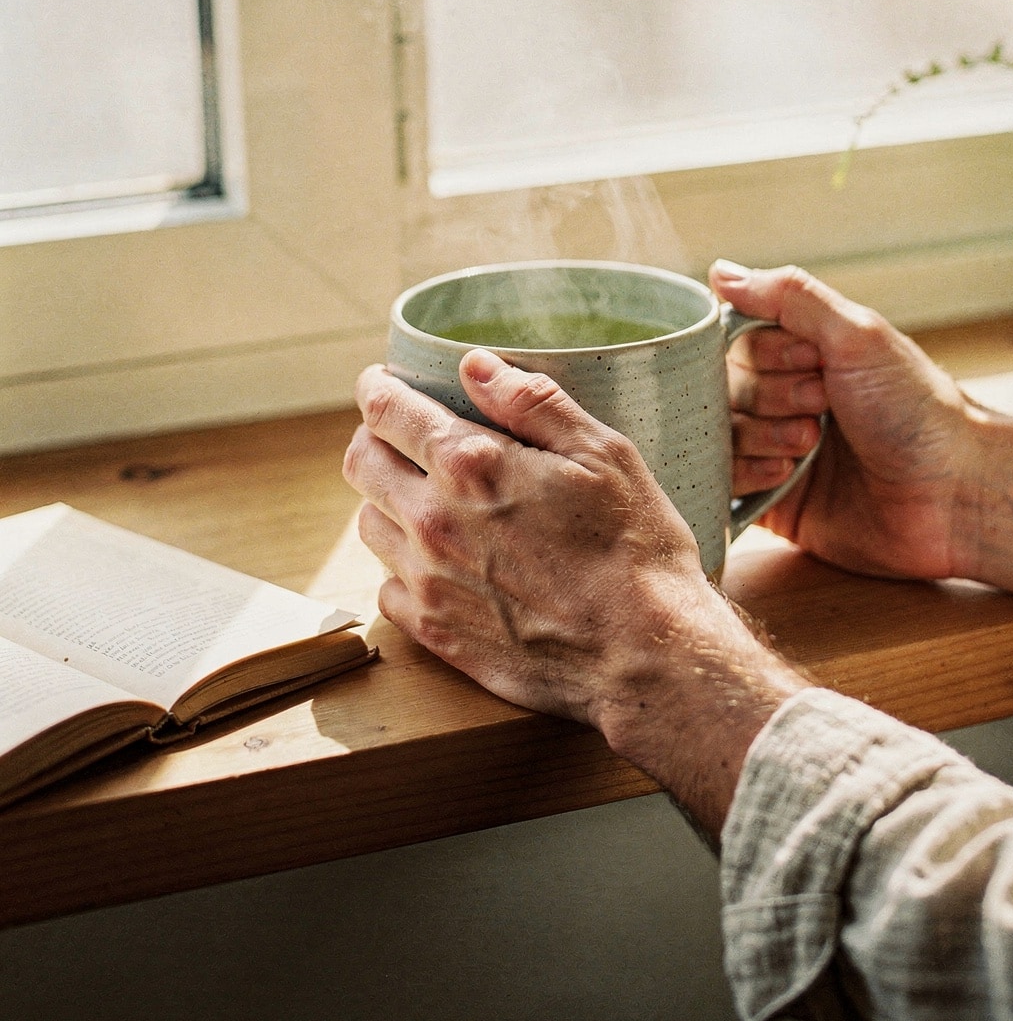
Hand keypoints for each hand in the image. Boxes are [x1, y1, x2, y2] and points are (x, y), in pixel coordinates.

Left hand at [343, 352, 805, 835]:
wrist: (643, 654)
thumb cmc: (635, 548)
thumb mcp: (604, 453)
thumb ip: (533, 402)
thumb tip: (475, 366)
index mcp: (470, 465)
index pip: (387, 412)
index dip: (377, 389)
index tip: (381, 382)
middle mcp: (433, 521)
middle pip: (361, 464)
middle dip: (372, 437)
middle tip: (398, 433)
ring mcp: (429, 581)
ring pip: (369, 523)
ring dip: (386, 500)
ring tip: (422, 496)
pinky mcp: (436, 633)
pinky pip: (388, 587)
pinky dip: (402, 566)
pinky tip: (439, 561)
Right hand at [713, 262, 1012, 621]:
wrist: (953, 494)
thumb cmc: (918, 410)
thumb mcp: (857, 335)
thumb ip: (789, 297)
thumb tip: (720, 272)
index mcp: (807, 354)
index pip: (738, 340)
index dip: (766, 352)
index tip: (813, 362)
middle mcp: (787, 398)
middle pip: (725, 386)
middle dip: (770, 395)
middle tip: (822, 405)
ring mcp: (777, 450)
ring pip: (720, 434)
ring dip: (761, 435)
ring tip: (810, 444)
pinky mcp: (773, 501)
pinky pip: (723, 483)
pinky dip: (746, 474)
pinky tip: (787, 475)